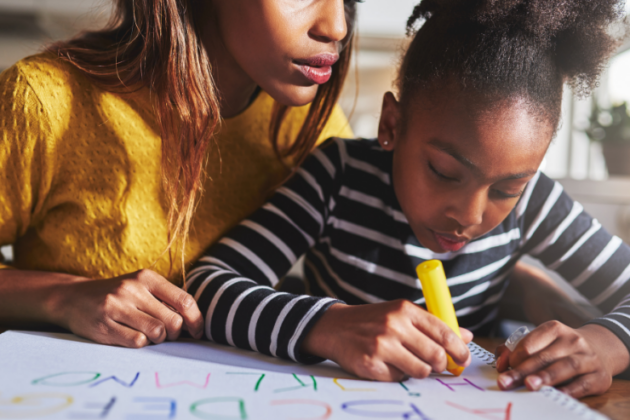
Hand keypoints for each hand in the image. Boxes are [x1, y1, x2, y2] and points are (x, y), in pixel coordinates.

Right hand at [51, 269, 203, 347]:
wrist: (73, 298)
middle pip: (173, 320)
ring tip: (151, 336)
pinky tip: (133, 337)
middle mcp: (132, 289)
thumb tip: (195, 322)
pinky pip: (137, 342)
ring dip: (159, 340)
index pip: (184, 300)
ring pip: (157, 332)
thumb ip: (166, 299)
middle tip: (167, 335)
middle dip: (176, 334)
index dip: (196, 320)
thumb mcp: (141, 287)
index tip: (197, 332)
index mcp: (147, 277)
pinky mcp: (104, 325)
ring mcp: (117, 307)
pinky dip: (141, 344)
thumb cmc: (117, 296)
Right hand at [302, 299, 472, 380]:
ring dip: (419, 371)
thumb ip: (432, 325)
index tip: (464, 359)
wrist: (334, 327)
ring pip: (421, 371)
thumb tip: (466, 337)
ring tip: (408, 363)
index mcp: (405, 310)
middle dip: (441, 365)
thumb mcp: (401, 314)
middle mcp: (394, 325)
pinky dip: (397, 375)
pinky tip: (387, 364)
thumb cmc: (373, 321)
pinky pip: (399, 379)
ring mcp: (381, 345)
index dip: (459, 350)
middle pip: (436, 355)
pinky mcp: (370, 364)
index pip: (443, 332)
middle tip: (437, 365)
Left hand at [496, 321, 629, 397]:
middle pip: (544, 357)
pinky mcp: (599, 376)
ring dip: (545, 377)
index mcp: (554, 329)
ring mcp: (588, 358)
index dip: (514, 357)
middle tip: (506, 382)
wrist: (600, 349)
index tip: (503, 369)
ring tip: (529, 385)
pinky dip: (568, 390)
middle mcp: (572, 341)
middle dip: (522, 370)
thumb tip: (501, 362)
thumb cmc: (561, 348)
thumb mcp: (542, 341)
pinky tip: (555, 395)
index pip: (529, 343)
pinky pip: (583, 384)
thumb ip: (518, 349)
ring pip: (565, 366)